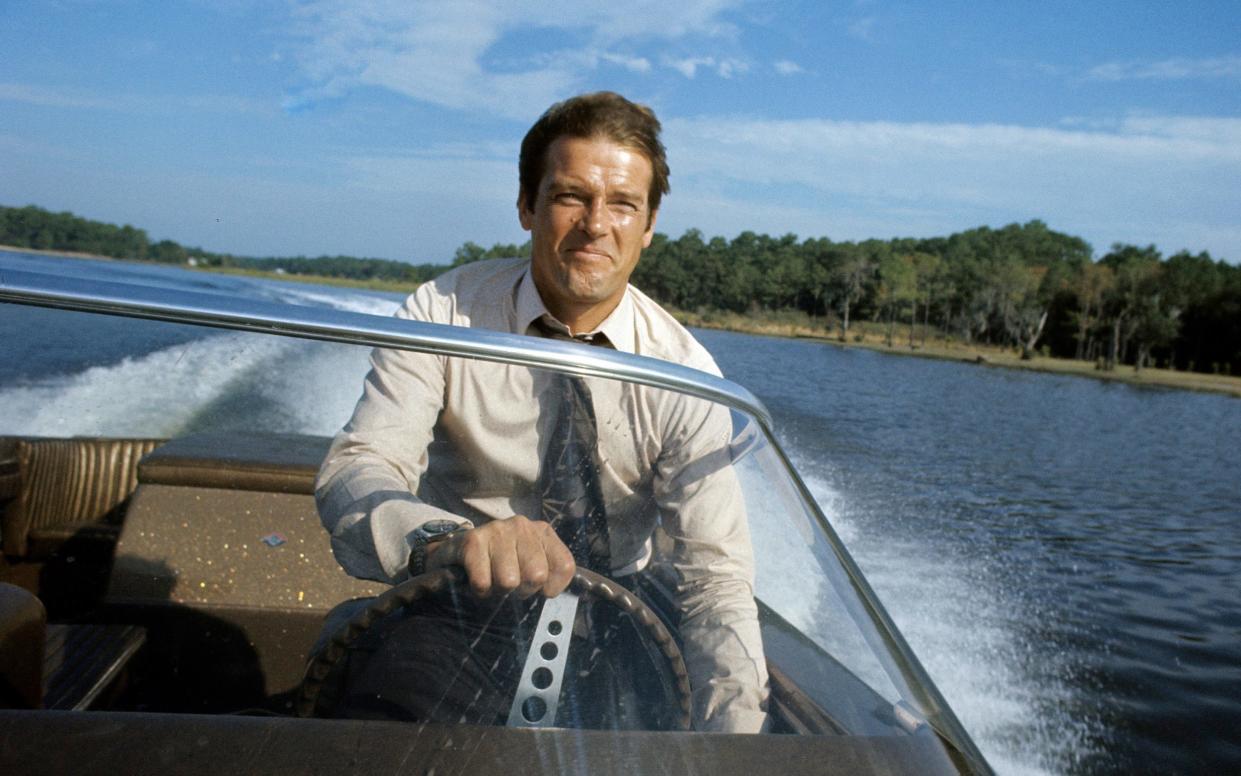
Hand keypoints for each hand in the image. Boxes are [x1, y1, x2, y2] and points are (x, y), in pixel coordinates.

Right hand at [424, 515, 575, 598]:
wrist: (456, 551)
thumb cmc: (499, 563)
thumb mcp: (529, 564)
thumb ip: (549, 575)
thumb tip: (554, 593)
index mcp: (542, 532)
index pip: (564, 566)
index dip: (551, 588)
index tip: (537, 589)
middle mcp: (523, 526)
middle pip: (537, 575)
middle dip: (522, 591)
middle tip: (509, 585)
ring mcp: (497, 530)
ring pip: (509, 580)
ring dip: (499, 591)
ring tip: (493, 581)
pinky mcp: (473, 541)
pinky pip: (483, 582)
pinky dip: (480, 591)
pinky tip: (478, 580)